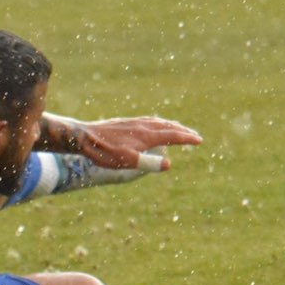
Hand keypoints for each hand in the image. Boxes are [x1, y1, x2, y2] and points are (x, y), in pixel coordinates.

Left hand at [72, 115, 201, 169]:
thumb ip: (149, 163)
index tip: (199, 141)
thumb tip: (169, 164)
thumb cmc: (106, 152)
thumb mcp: (128, 162)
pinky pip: (150, 120)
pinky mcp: (127, 122)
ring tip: (178, 128)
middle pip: (169, 127)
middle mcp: (144, 126)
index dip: (187, 139)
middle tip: (195, 135)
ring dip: (172, 125)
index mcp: (148, 135)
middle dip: (183, 131)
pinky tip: (154, 125)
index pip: (173, 136)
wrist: (85, 137)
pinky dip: (160, 122)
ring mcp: (135, 122)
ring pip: (159, 122)